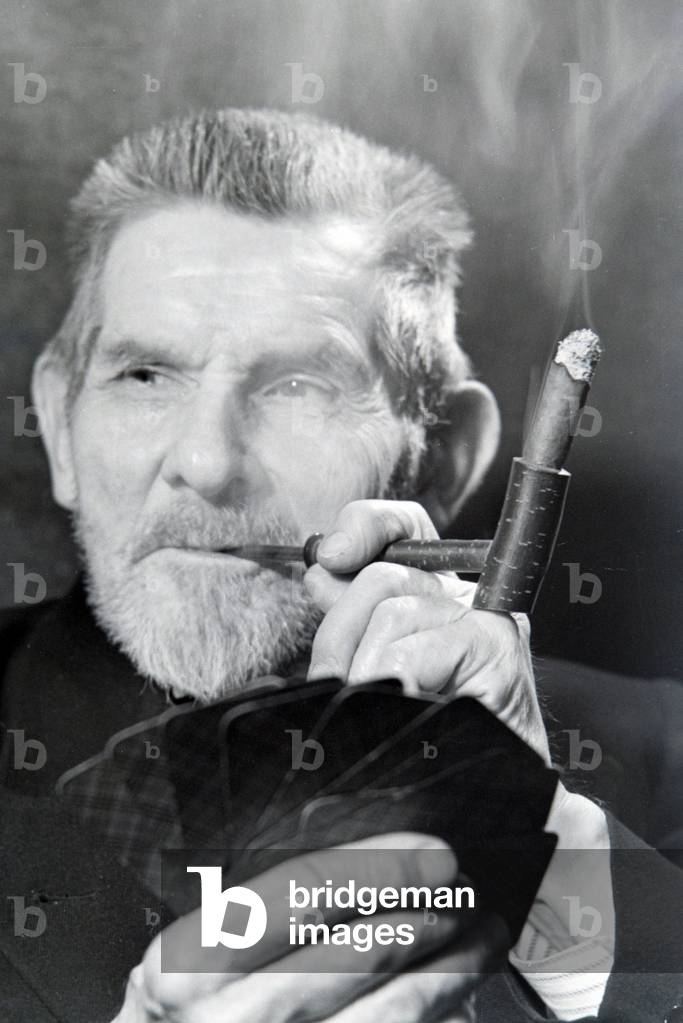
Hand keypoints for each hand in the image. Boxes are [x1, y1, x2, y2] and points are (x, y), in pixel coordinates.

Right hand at [112, 833, 506, 1021]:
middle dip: (427, 911)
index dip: (377, 868)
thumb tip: (368, 868)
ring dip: (450, 968)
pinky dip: (436, 1017)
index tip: (431, 853)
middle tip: (466, 889)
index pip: (298, 895)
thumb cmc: (187, 1017)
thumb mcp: (190, 957)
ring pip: (391, 1013)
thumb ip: (255, 914)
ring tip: (481, 936)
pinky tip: (456, 997)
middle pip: (356, 953)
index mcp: (183, 968)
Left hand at [304, 499, 549, 762]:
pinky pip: (410, 652)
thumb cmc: (432, 737)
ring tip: (374, 708)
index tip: (329, 555)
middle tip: (337, 683)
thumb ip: (354, 619)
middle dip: (340, 633)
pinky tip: (402, 705)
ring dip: (364, 669)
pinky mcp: (497, 648)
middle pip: (382, 575)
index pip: (404, 527)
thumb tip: (322, 572)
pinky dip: (390, 681)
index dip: (364, 526)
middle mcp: (465, 598)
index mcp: (436, 596)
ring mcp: (487, 619)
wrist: (490, 794)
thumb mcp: (380, 669)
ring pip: (392, 611)